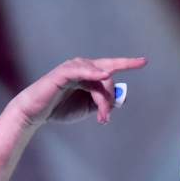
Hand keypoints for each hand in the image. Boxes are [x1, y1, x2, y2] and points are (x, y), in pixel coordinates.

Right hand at [13, 56, 147, 126]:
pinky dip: (93, 72)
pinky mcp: (63, 73)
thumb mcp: (87, 107)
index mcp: (89, 73)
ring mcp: (73, 68)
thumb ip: (103, 101)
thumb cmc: (60, 108)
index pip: (111, 67)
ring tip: (101, 117)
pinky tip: (103, 75)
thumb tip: (119, 98)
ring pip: (99, 80)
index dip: (127, 63)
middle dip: (109, 100)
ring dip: (102, 100)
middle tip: (105, 119)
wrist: (35, 113)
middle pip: (108, 79)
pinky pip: (81, 71)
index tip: (144, 61)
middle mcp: (83, 67)